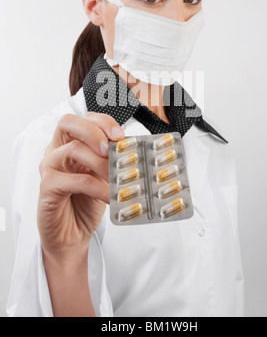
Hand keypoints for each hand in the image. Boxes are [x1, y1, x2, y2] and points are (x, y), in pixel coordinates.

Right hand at [37, 112, 123, 255]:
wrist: (72, 234)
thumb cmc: (86, 202)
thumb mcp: (103, 175)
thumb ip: (111, 159)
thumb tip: (132, 148)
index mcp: (70, 142)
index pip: (84, 119)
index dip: (103, 122)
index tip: (121, 136)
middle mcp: (57, 149)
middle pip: (68, 123)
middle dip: (94, 131)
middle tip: (112, 148)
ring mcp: (49, 167)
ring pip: (73, 150)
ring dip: (101, 163)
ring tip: (117, 177)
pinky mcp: (47, 187)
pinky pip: (74, 180)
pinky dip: (96, 187)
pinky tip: (109, 195)